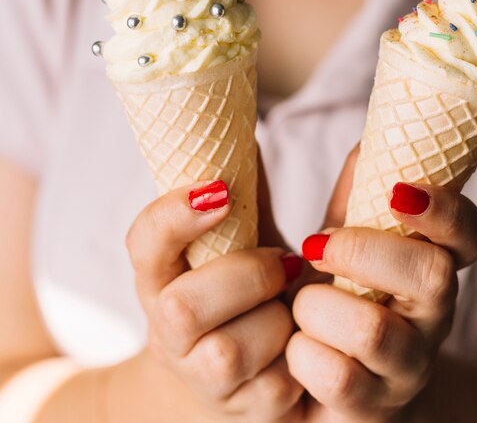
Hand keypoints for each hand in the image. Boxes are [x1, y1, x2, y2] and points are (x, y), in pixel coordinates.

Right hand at [125, 174, 304, 421]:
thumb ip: (242, 184)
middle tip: (281, 260)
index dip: (175, 216)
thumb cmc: (240, 282)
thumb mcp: (238, 233)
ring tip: (292, 303)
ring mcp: (199, 375)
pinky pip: (274, 389)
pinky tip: (302, 339)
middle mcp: (167, 328)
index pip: (142, 242)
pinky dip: (299, 356)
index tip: (219, 191)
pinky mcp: (240, 410)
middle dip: (244, 276)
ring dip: (277, 319)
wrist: (232, 369)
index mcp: (161, 274)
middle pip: (182, 308)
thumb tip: (247, 114)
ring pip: (230, 353)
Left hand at [286, 147, 476, 421]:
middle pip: (432, 277)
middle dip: (363, 251)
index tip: (396, 192)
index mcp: (434, 264)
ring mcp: (410, 366)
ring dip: (319, 305)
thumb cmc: (342, 291)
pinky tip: (297, 345)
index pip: (472, 235)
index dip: (444, 210)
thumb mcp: (353, 235)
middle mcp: (435, 317)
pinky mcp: (375, 407)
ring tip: (302, 303)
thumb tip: (369, 133)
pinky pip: (336, 376)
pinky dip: (301, 352)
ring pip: (374, 329)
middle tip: (316, 243)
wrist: (332, 373)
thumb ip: (361, 188)